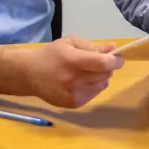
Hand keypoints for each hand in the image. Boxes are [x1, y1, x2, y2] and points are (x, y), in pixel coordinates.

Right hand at [0, 36, 123, 108]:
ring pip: (102, 85)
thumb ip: (92, 47)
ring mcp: (74, 94)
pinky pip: (94, 94)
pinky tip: (81, 81)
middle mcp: (74, 80)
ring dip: (101, 78)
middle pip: (105, 75)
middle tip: (99, 62)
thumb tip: (113, 48)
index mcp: (73, 61)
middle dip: (107, 67)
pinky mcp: (74, 104)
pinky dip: (93, 87)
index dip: (115, 61)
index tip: (117, 57)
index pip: (103, 64)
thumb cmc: (52, 55)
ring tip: (87, 72)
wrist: (30, 74)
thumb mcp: (70, 43)